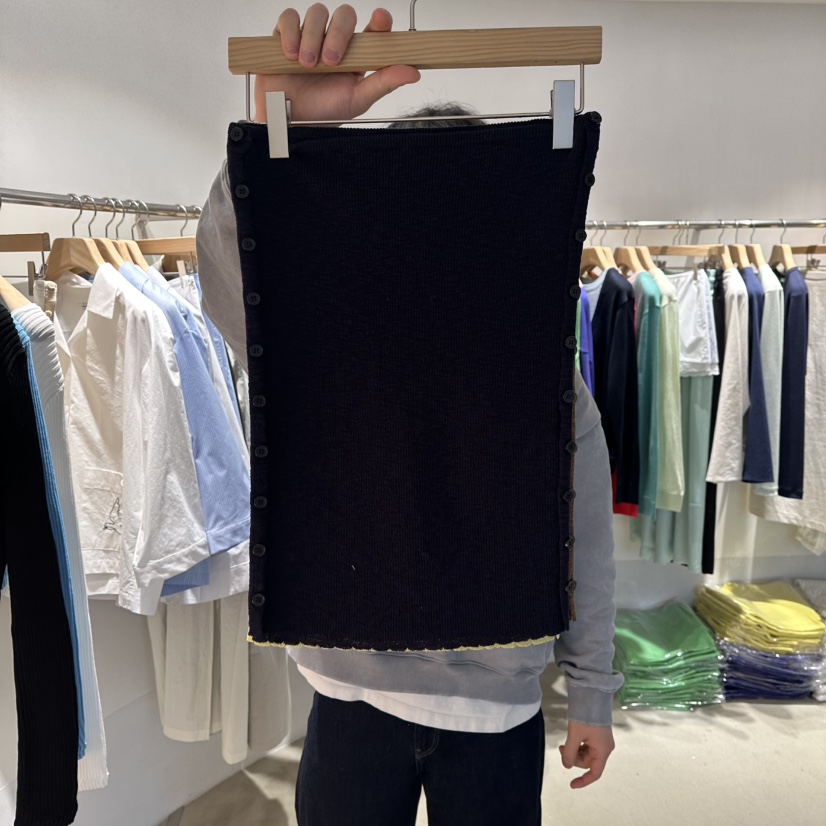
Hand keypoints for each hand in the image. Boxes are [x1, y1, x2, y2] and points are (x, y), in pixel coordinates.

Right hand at [253, 4, 420, 122]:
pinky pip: (289, 18)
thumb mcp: (358, 100)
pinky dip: (291, 33)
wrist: (289, 122)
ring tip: (308, 65)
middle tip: (331, 61)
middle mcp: (335, 41)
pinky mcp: (285, 36)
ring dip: (313, 37)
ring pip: (317, 13)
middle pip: (344, 15)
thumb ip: (384, 83)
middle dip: (338, 34)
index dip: (379, 21)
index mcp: (357, 55)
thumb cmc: (324, 113)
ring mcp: (311, 36)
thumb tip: (414, 72)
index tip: (381, 20)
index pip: (372, 29)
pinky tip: (291, 55)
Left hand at [558, 721, 614, 789]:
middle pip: (589, 762)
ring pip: (587, 754)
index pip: (595, 773)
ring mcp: (602, 740)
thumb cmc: (585, 716)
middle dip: (574, 759)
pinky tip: (570, 740)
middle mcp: (605, 747)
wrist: (592, 695)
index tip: (571, 784)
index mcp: (603, 751)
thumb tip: (567, 766)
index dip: (584, 781)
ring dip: (575, 752)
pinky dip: (578, 745)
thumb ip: (570, 753)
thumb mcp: (575, 735)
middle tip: (561, 749)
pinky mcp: (598, 733)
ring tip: (563, 744)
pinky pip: (588, 746)